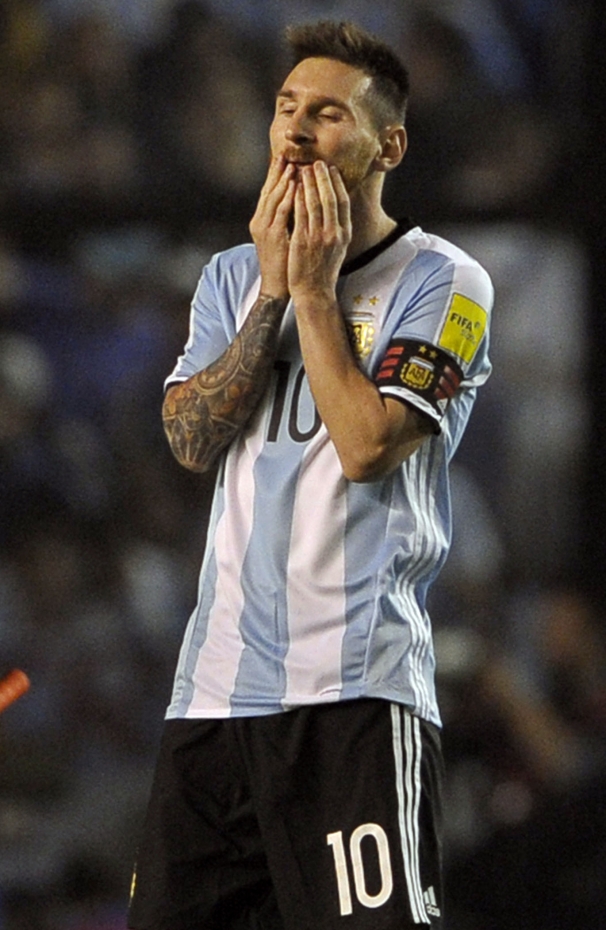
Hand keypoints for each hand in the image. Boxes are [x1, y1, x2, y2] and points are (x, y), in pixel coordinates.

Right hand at [249, 156, 295, 299]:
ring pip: (273, 198)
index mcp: (262, 221)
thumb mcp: (284, 237)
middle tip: (286, 154)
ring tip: (292, 165)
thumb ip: (287, 219)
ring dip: (283, 181)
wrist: (277, 286)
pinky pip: (281, 213)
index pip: (269, 192)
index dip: (276, 175)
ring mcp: (265, 229)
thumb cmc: (284, 263)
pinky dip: (287, 197)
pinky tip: (295, 186)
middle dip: (277, 172)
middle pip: (268, 191)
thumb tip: (298, 202)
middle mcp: (260, 222)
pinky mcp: (273, 236)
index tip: (285, 159)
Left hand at [288, 161, 351, 303]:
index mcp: (344, 234)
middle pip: (329, 198)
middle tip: (317, 162)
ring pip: (314, 203)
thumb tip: (337, 209)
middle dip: (323, 178)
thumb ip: (338, 229)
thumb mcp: (338, 248)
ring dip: (309, 183)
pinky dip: (297, 198)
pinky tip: (293, 187)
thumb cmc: (324, 270)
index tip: (331, 169)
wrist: (314, 292)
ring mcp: (318, 237)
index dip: (337, 183)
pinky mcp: (302, 241)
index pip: (343, 202)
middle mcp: (334, 233)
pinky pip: (300, 214)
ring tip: (303, 169)